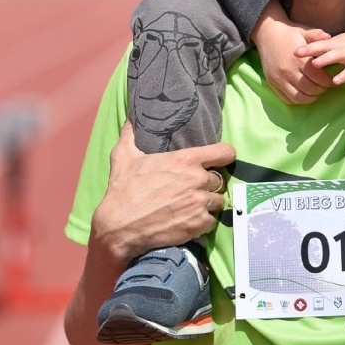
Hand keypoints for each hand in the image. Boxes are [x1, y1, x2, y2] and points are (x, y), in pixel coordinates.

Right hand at [90, 121, 235, 263]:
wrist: (120, 226)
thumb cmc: (123, 190)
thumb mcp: (123, 157)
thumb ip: (130, 135)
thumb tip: (130, 118)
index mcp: (186, 160)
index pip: (224, 152)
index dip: (224, 155)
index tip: (221, 160)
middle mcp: (198, 180)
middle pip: (218, 180)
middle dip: (207, 184)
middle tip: (192, 189)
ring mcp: (200, 203)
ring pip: (217, 201)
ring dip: (208, 203)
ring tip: (192, 206)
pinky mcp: (198, 224)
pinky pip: (212, 221)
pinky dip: (203, 222)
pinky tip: (190, 221)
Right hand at [252, 0, 333, 103]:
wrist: (267, 34)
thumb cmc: (290, 34)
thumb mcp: (304, 31)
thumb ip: (317, 35)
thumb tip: (328, 37)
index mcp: (299, 60)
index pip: (318, 78)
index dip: (328, 82)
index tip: (332, 80)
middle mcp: (288, 71)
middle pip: (310, 90)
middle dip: (321, 90)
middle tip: (325, 86)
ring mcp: (279, 79)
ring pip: (299, 98)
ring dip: (311, 97)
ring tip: (316, 91)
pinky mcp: (273, 84)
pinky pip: (287, 99)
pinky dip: (298, 100)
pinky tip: (304, 93)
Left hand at [295, 26, 344, 84]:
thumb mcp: (343, 44)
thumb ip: (328, 50)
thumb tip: (310, 59)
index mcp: (336, 43)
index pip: (318, 43)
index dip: (305, 45)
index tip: (290, 47)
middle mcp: (342, 47)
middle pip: (324, 46)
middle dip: (310, 49)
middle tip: (295, 52)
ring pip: (338, 55)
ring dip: (325, 59)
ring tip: (313, 64)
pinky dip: (344, 74)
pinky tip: (336, 81)